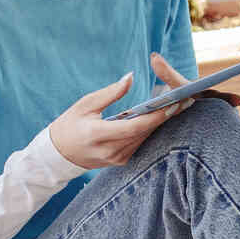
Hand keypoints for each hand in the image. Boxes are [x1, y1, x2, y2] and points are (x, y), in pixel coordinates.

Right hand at [44, 55, 233, 169]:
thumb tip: (131, 77)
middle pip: (144, 133)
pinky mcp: (120, 162)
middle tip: (181, 100)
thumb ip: (111, 92)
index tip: (173, 103)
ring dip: (158, 123)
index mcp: (99, 134)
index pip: (136, 126)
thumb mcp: (85, 104)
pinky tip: (158, 117)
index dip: (156, 116)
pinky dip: (147, 131)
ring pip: (144, 139)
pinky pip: (139, 144)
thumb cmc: (69, 124)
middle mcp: (110, 150)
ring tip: (175, 105)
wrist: (58, 155)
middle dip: (163, 116)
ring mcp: (116, 159)